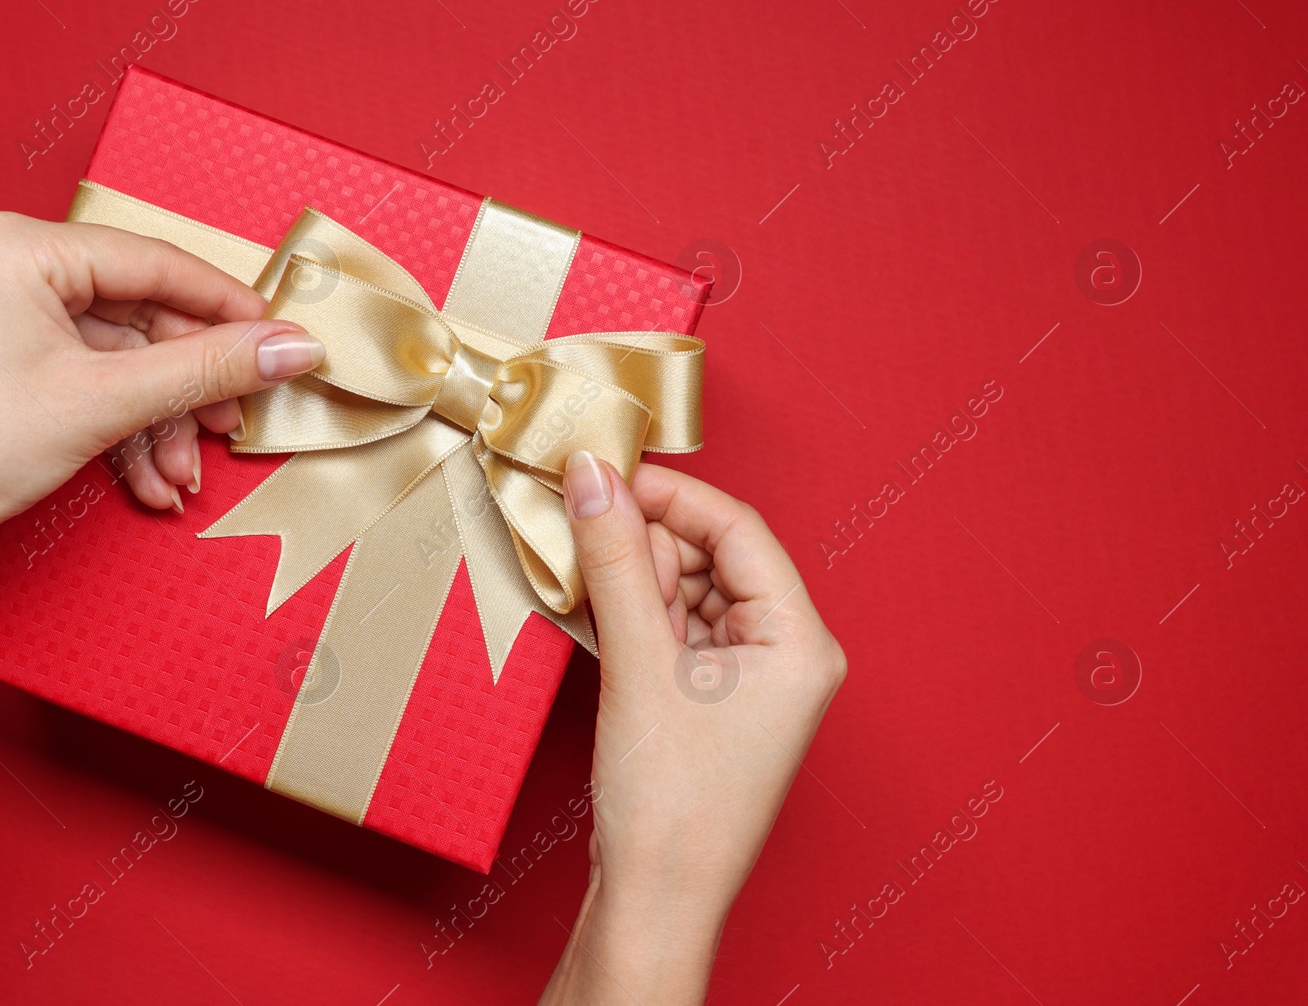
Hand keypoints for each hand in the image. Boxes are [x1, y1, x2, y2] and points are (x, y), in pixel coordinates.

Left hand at [0, 212, 323, 573]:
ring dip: (157, 423)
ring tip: (181, 474)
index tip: (281, 343)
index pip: (157, 264)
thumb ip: (207, 369)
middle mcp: (6, 265)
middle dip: (186, 388)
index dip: (228, 309)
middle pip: (139, 317)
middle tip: (231, 424)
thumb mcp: (105, 402)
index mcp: (22, 246)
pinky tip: (145, 477)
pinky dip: (119, 429)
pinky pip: (83, 381)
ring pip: (116, 360)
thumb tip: (291, 347)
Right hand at [541, 454, 846, 1005]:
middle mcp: (786, 654)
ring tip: (576, 571)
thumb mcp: (639, 664)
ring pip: (686, 591)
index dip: (669, 494)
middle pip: (711, 557)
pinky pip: (671, 631)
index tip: (605, 472)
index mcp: (800, 641)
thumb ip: (615, 559)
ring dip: (631, 577)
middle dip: (643, 539)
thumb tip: (592, 476)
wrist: (656, 904)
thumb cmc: (673, 806)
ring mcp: (748, 681)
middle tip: (576, 520)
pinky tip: (588, 604)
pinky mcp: (710, 702)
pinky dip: (630, 614)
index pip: (739, 530)